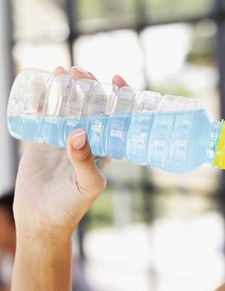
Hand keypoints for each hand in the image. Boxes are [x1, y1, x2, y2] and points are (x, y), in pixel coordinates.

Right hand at [13, 67, 127, 237]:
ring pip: (67, 106)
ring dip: (66, 88)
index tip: (117, 79)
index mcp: (104, 147)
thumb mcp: (86, 185)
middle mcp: (87, 139)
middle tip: (81, 72)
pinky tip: (39, 84)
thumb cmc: (70, 206)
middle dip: (89, 87)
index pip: (117, 117)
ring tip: (62, 71)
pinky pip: (42, 115)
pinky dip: (41, 99)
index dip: (119, 97)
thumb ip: (85, 161)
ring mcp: (64, 137)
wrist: (41, 220)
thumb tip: (79, 133)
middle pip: (91, 106)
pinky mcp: (42, 140)